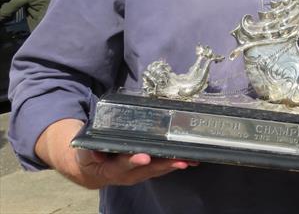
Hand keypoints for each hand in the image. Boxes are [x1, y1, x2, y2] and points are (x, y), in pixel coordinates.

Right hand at [36, 119, 196, 188]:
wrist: (89, 171)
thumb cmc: (88, 155)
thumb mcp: (84, 151)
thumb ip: (89, 149)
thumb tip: (95, 149)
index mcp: (110, 169)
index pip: (123, 164)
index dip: (133, 160)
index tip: (144, 156)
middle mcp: (127, 174)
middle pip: (147, 169)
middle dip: (163, 164)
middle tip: (178, 159)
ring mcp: (138, 174)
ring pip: (157, 170)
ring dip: (173, 164)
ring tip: (189, 159)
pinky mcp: (146, 170)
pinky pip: (161, 168)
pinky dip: (174, 164)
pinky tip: (188, 159)